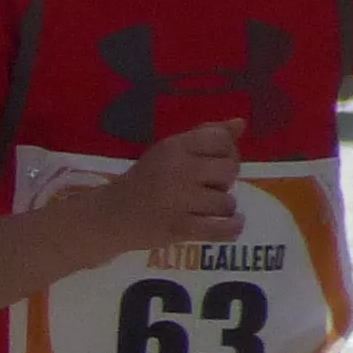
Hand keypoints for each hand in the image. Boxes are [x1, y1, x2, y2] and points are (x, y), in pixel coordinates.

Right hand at [92, 119, 245, 252]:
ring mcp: (179, 201)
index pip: (221, 140)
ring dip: (223, 207)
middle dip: (225, 181)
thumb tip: (240, 123)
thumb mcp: (168, 151)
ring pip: (226, 202)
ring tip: (207, 207)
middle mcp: (178, 170)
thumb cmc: (144, 181)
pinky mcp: (180, 228)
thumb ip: (205, 135)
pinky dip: (233, 227)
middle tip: (209, 187)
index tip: (215, 162)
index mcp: (174, 147)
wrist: (111, 216)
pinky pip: (222, 229)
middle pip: (230, 170)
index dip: (227, 151)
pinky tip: (233, 223)